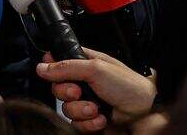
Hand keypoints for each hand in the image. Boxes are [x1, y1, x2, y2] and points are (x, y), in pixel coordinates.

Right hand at [36, 48, 155, 131]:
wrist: (144, 111)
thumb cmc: (128, 84)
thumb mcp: (96, 68)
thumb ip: (67, 66)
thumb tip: (42, 66)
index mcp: (84, 62)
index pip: (58, 62)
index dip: (53, 68)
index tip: (56, 73)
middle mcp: (83, 81)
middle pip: (58, 87)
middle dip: (67, 92)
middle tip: (79, 91)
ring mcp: (86, 100)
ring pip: (66, 108)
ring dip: (80, 110)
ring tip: (95, 107)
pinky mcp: (89, 119)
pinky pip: (76, 123)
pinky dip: (88, 123)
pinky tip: (101, 117)